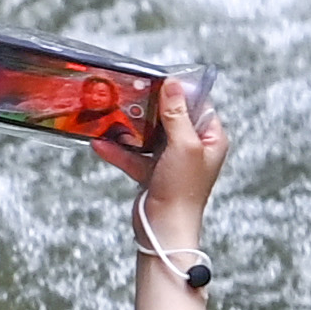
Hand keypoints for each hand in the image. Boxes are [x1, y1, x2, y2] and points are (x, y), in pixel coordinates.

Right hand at [97, 61, 230, 244]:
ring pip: (150, 136)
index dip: (181, 93)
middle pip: (171, 118)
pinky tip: (100, 143)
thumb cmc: (182, 190)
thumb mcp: (183, 145)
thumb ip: (177, 114)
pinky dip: (118, 151)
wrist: (163, 228)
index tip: (161, 81)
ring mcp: (172, 161)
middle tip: (133, 95)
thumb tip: (173, 84)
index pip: (199, 106)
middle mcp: (193, 148)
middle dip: (151, 108)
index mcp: (211, 139)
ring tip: (112, 115)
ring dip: (130, 129)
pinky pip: (134, 156)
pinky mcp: (152, 173)